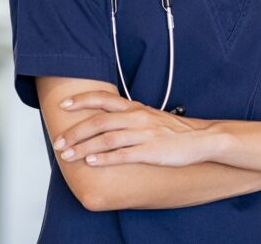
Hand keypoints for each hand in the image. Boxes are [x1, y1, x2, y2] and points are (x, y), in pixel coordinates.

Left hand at [52, 91, 215, 167]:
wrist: (202, 139)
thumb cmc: (174, 130)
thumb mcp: (149, 116)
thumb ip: (128, 116)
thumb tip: (105, 122)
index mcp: (135, 107)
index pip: (102, 99)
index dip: (81, 100)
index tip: (64, 105)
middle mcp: (136, 117)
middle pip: (98, 121)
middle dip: (74, 132)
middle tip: (58, 143)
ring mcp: (143, 134)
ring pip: (106, 138)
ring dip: (83, 147)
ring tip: (68, 155)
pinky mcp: (150, 152)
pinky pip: (123, 154)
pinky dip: (105, 158)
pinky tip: (91, 162)